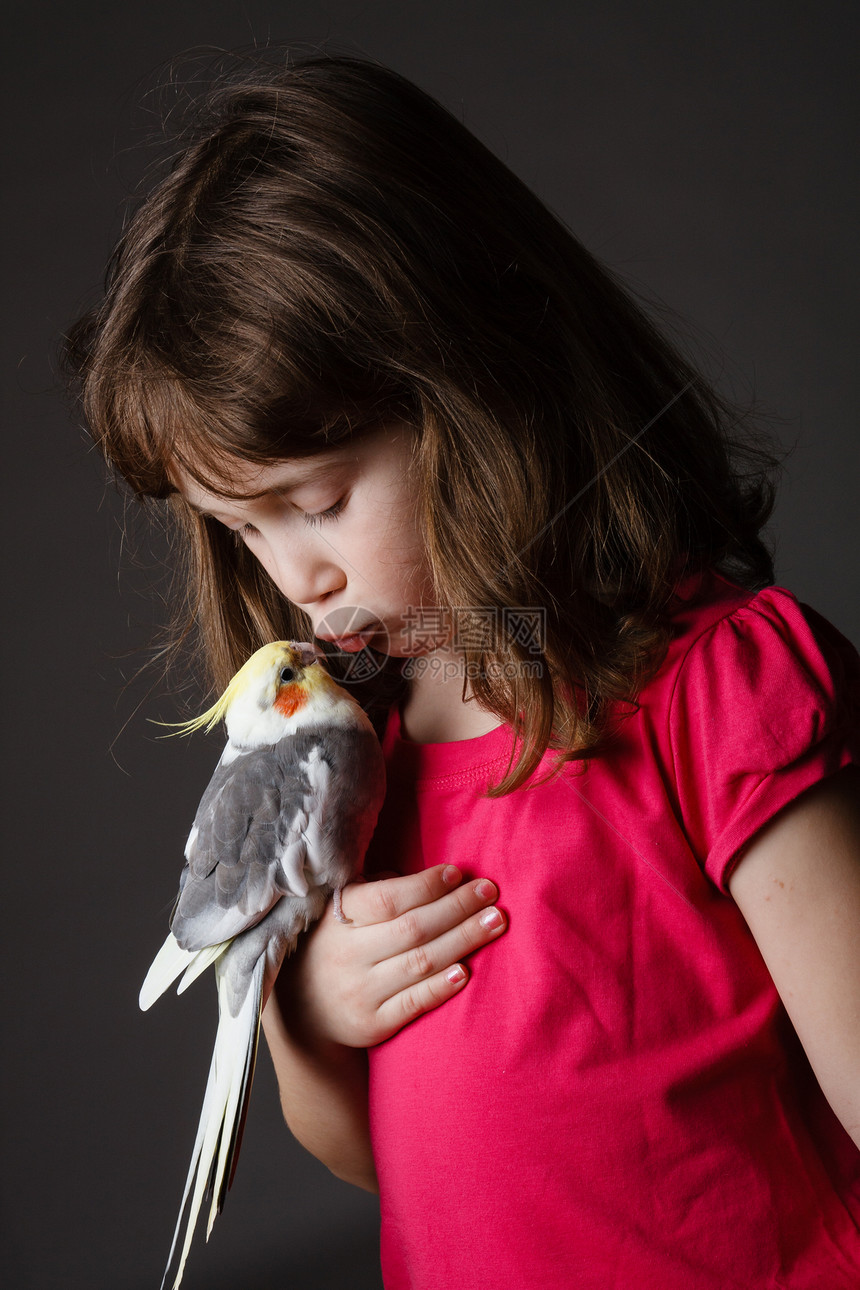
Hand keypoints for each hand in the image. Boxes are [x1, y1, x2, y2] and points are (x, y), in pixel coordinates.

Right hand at [274, 865, 506, 1048]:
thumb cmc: (335, 947)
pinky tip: (467, 971)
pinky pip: (414, 1003)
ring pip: (421, 962)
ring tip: (496, 921)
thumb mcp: (338, 914)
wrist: (303, 1013)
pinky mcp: (372, 1024)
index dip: (426, 885)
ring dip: (463, 940)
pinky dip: (441, 987)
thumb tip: (427, 879)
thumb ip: (374, 892)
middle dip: (458, 907)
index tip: (458, 873)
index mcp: (338, 919)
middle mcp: (347, 955)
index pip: (388, 899)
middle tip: (491, 892)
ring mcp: (360, 992)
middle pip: (413, 928)